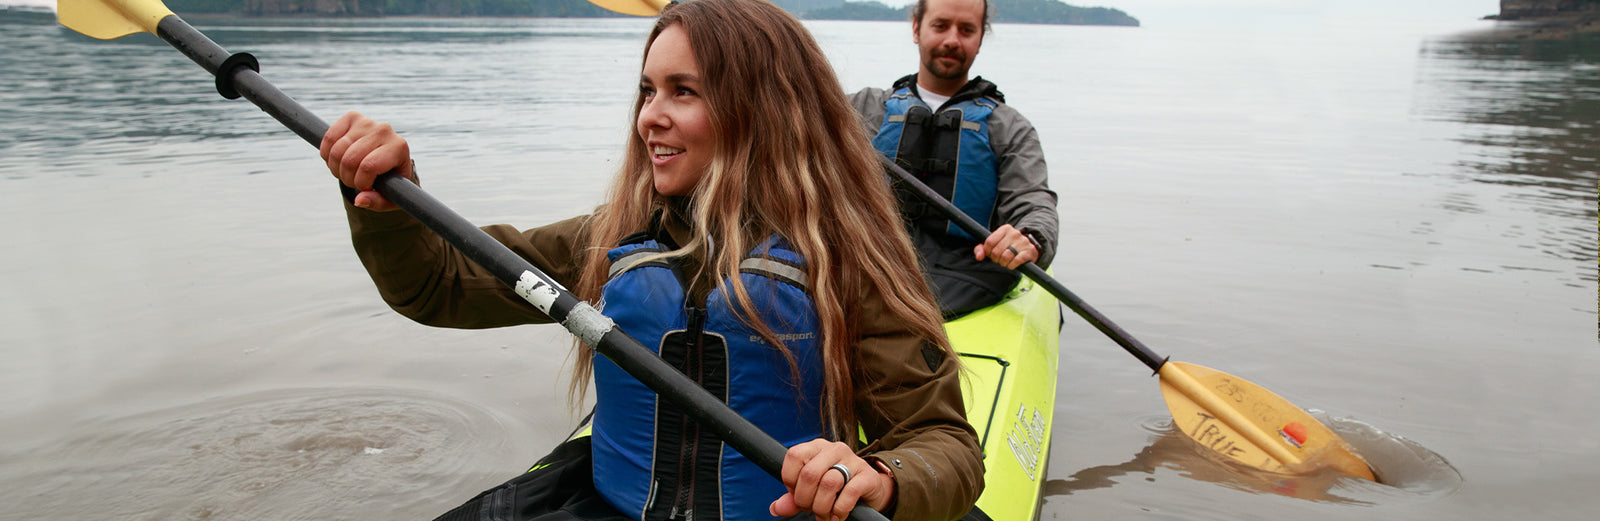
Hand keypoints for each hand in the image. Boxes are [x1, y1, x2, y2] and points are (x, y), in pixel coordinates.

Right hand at [319, 111, 412, 210]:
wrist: (389, 162)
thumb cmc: (391, 183)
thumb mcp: (389, 198)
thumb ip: (376, 201)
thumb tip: (359, 200)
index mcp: (399, 147)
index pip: (368, 166)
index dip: (360, 183)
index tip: (365, 188)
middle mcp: (384, 130)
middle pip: (349, 159)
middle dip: (347, 178)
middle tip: (353, 182)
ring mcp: (367, 122)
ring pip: (337, 151)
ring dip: (336, 168)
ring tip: (346, 173)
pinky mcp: (352, 117)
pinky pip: (329, 138)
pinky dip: (327, 155)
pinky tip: (336, 161)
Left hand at [769, 439, 893, 520]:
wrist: (869, 491)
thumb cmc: (836, 489)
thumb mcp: (812, 491)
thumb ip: (793, 498)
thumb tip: (776, 508)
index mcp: (816, 447)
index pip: (794, 456)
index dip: (790, 481)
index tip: (797, 494)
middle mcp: (834, 449)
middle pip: (810, 473)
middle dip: (805, 499)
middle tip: (811, 510)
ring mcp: (853, 460)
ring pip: (829, 483)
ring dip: (822, 507)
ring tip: (824, 516)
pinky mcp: (867, 475)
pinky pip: (849, 492)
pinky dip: (840, 509)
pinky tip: (838, 516)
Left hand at [974, 224, 1037, 268]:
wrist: (1030, 247)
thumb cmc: (1008, 246)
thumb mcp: (995, 244)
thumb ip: (982, 248)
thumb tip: (979, 257)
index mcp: (1005, 229)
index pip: (989, 242)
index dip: (987, 252)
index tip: (990, 254)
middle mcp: (1014, 233)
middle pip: (996, 251)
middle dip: (995, 259)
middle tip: (999, 259)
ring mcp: (1023, 242)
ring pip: (1006, 257)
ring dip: (1003, 263)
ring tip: (1005, 262)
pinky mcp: (1029, 251)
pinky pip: (1016, 261)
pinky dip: (1011, 266)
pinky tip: (1012, 264)